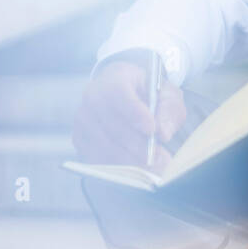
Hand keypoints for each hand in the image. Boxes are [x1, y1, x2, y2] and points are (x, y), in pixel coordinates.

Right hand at [71, 56, 186, 172]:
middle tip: (159, 158)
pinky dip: (117, 166)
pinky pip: (96, 157)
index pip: (118, 93)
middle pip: (112, 124)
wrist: (126, 94)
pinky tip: (137, 170)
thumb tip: (162, 133)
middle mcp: (93, 96)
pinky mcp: (79, 138)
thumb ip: (168, 110)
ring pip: (104, 145)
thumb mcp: (166, 94)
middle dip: (137, 145)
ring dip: (130, 160)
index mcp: (114, 78)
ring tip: (153, 167)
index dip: (134, 112)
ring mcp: (83, 118)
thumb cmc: (147, 94)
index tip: (152, 129)